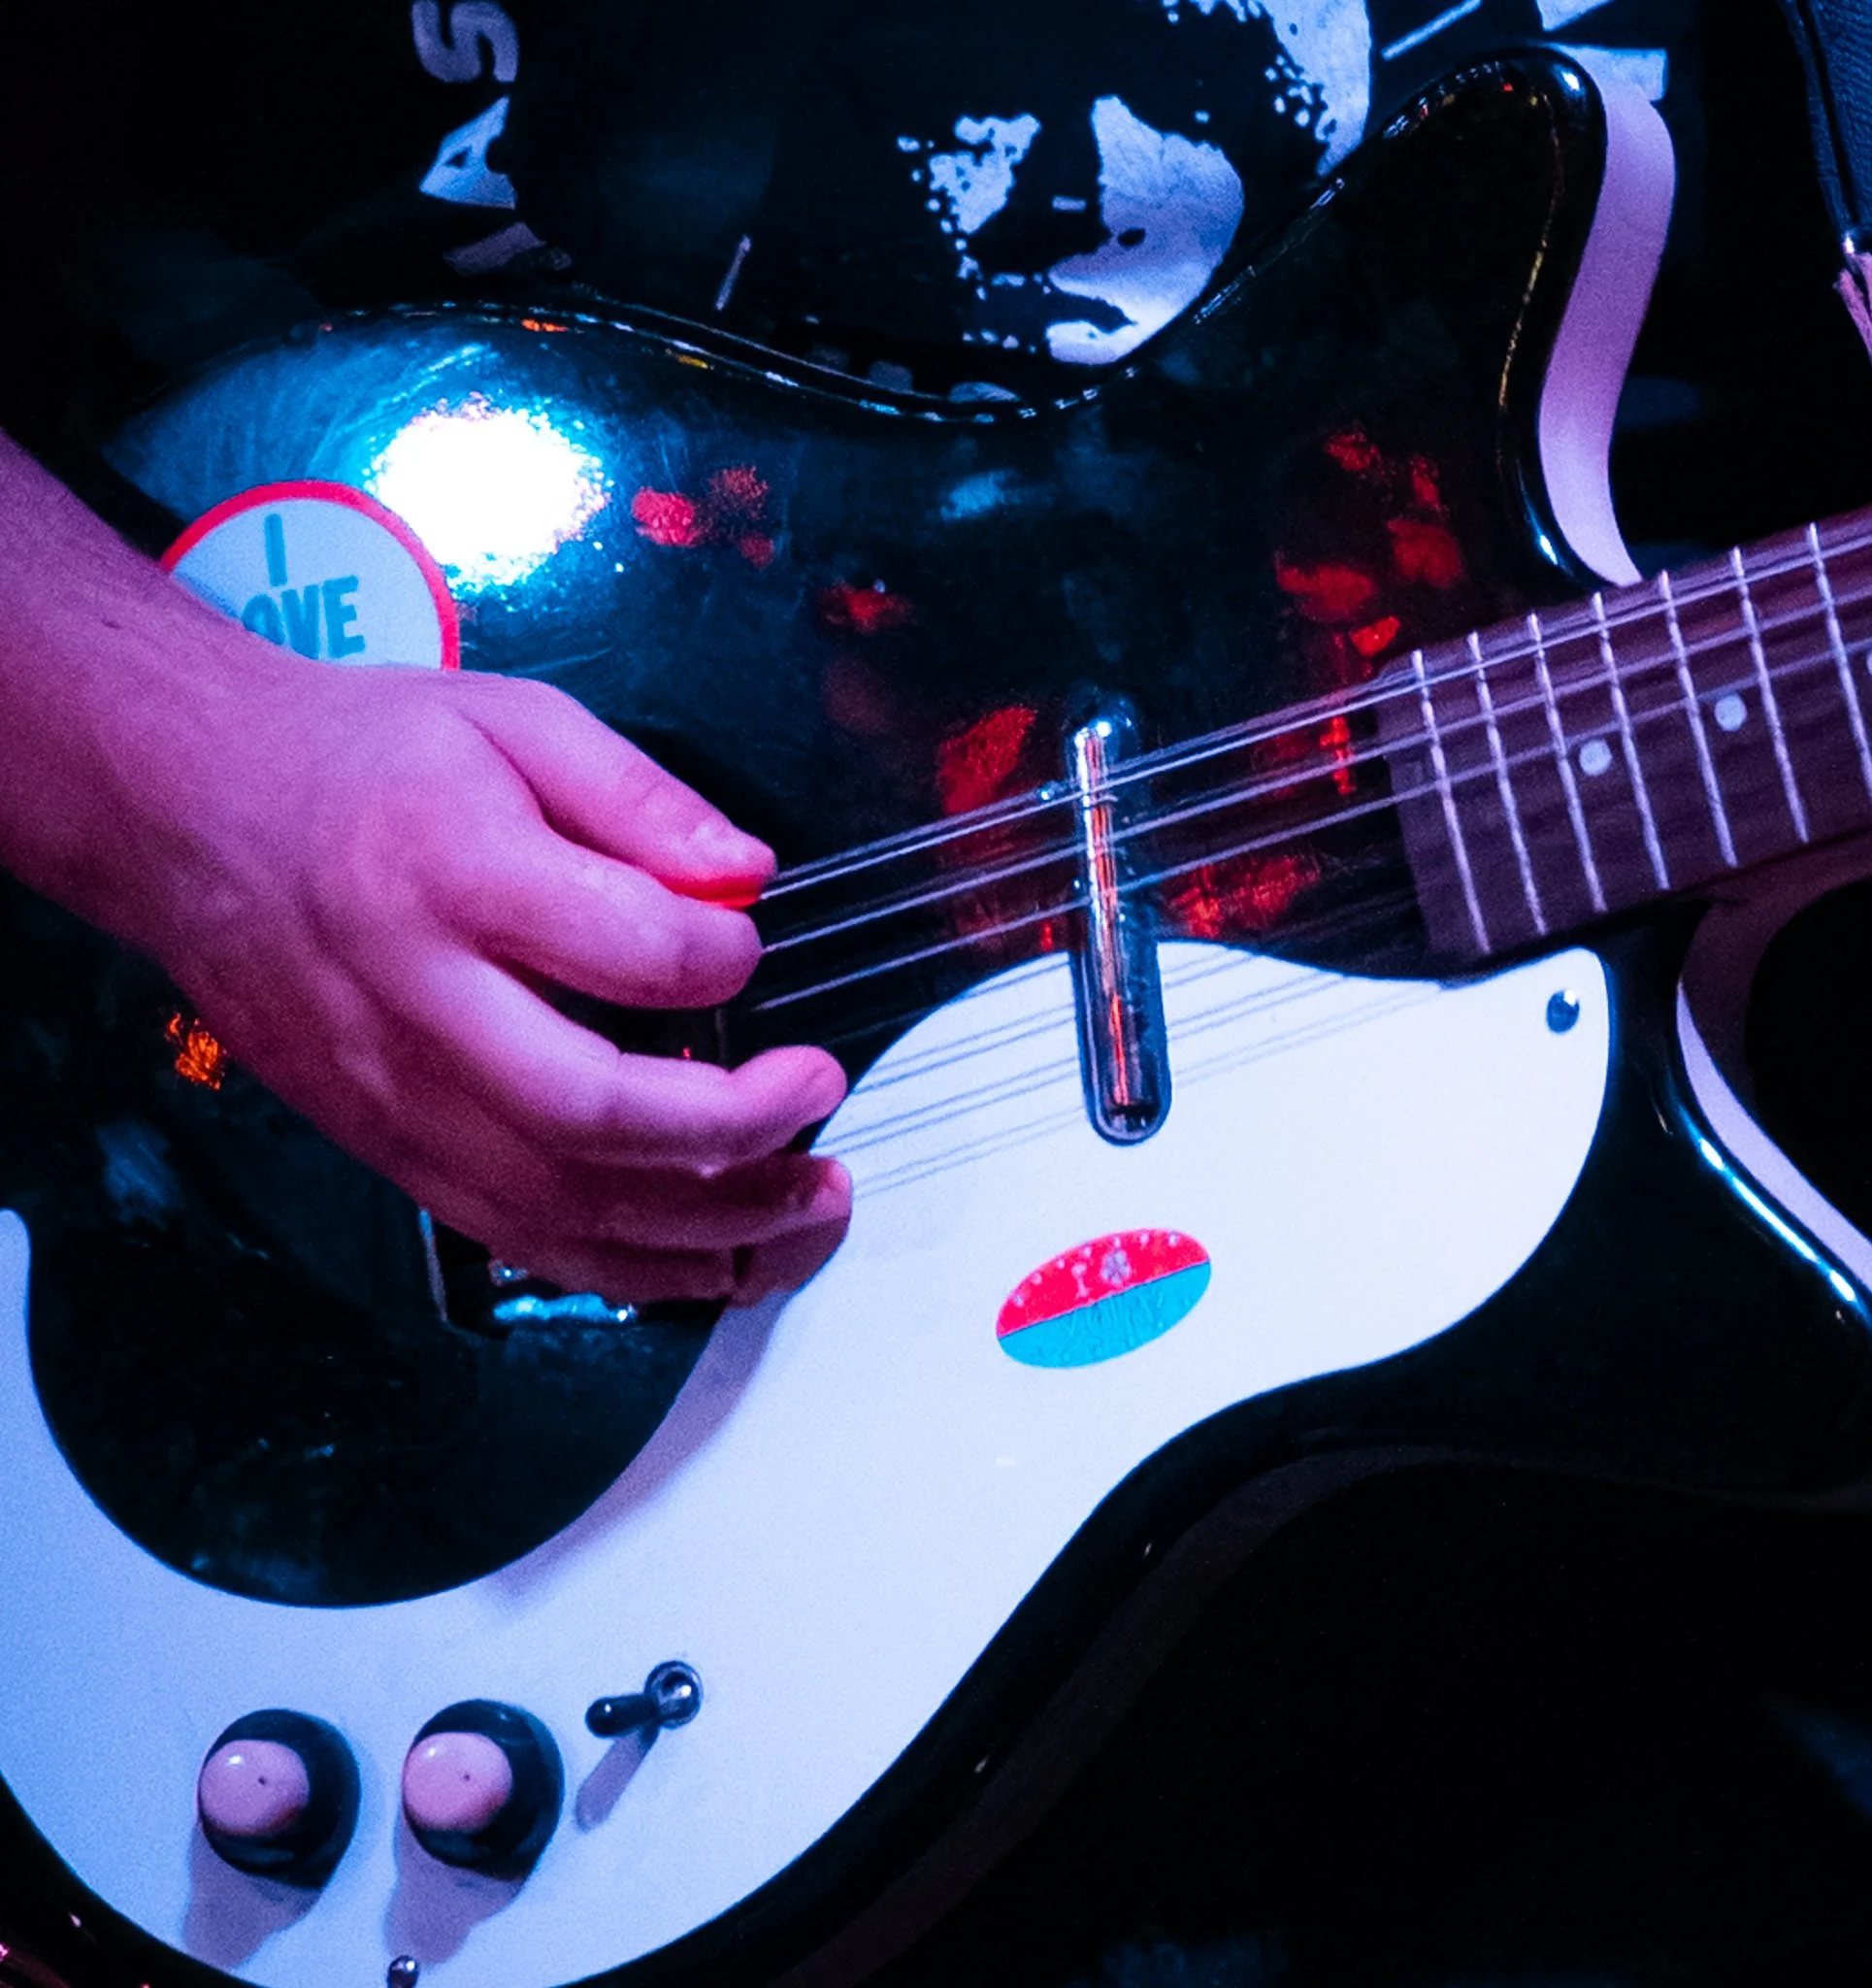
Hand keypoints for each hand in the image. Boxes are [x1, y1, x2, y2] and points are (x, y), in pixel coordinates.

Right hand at [161, 663, 851, 1305]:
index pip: (627, 948)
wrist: (196, 817)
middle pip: (592, 1113)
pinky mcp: (390, 1152)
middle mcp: (418, 1005)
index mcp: (453, 875)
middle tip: (819, 1095)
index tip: (747, 942)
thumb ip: (639, 796)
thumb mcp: (512, 722)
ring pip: (562, 1209)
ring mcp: (395, 1098)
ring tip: (806, 1204)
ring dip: (707, 1228)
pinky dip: (629, 1267)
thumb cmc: (360, 764)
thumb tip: (746, 874)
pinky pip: (520, 1242)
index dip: (721, 956)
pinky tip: (712, 1253)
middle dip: (736, 1130)